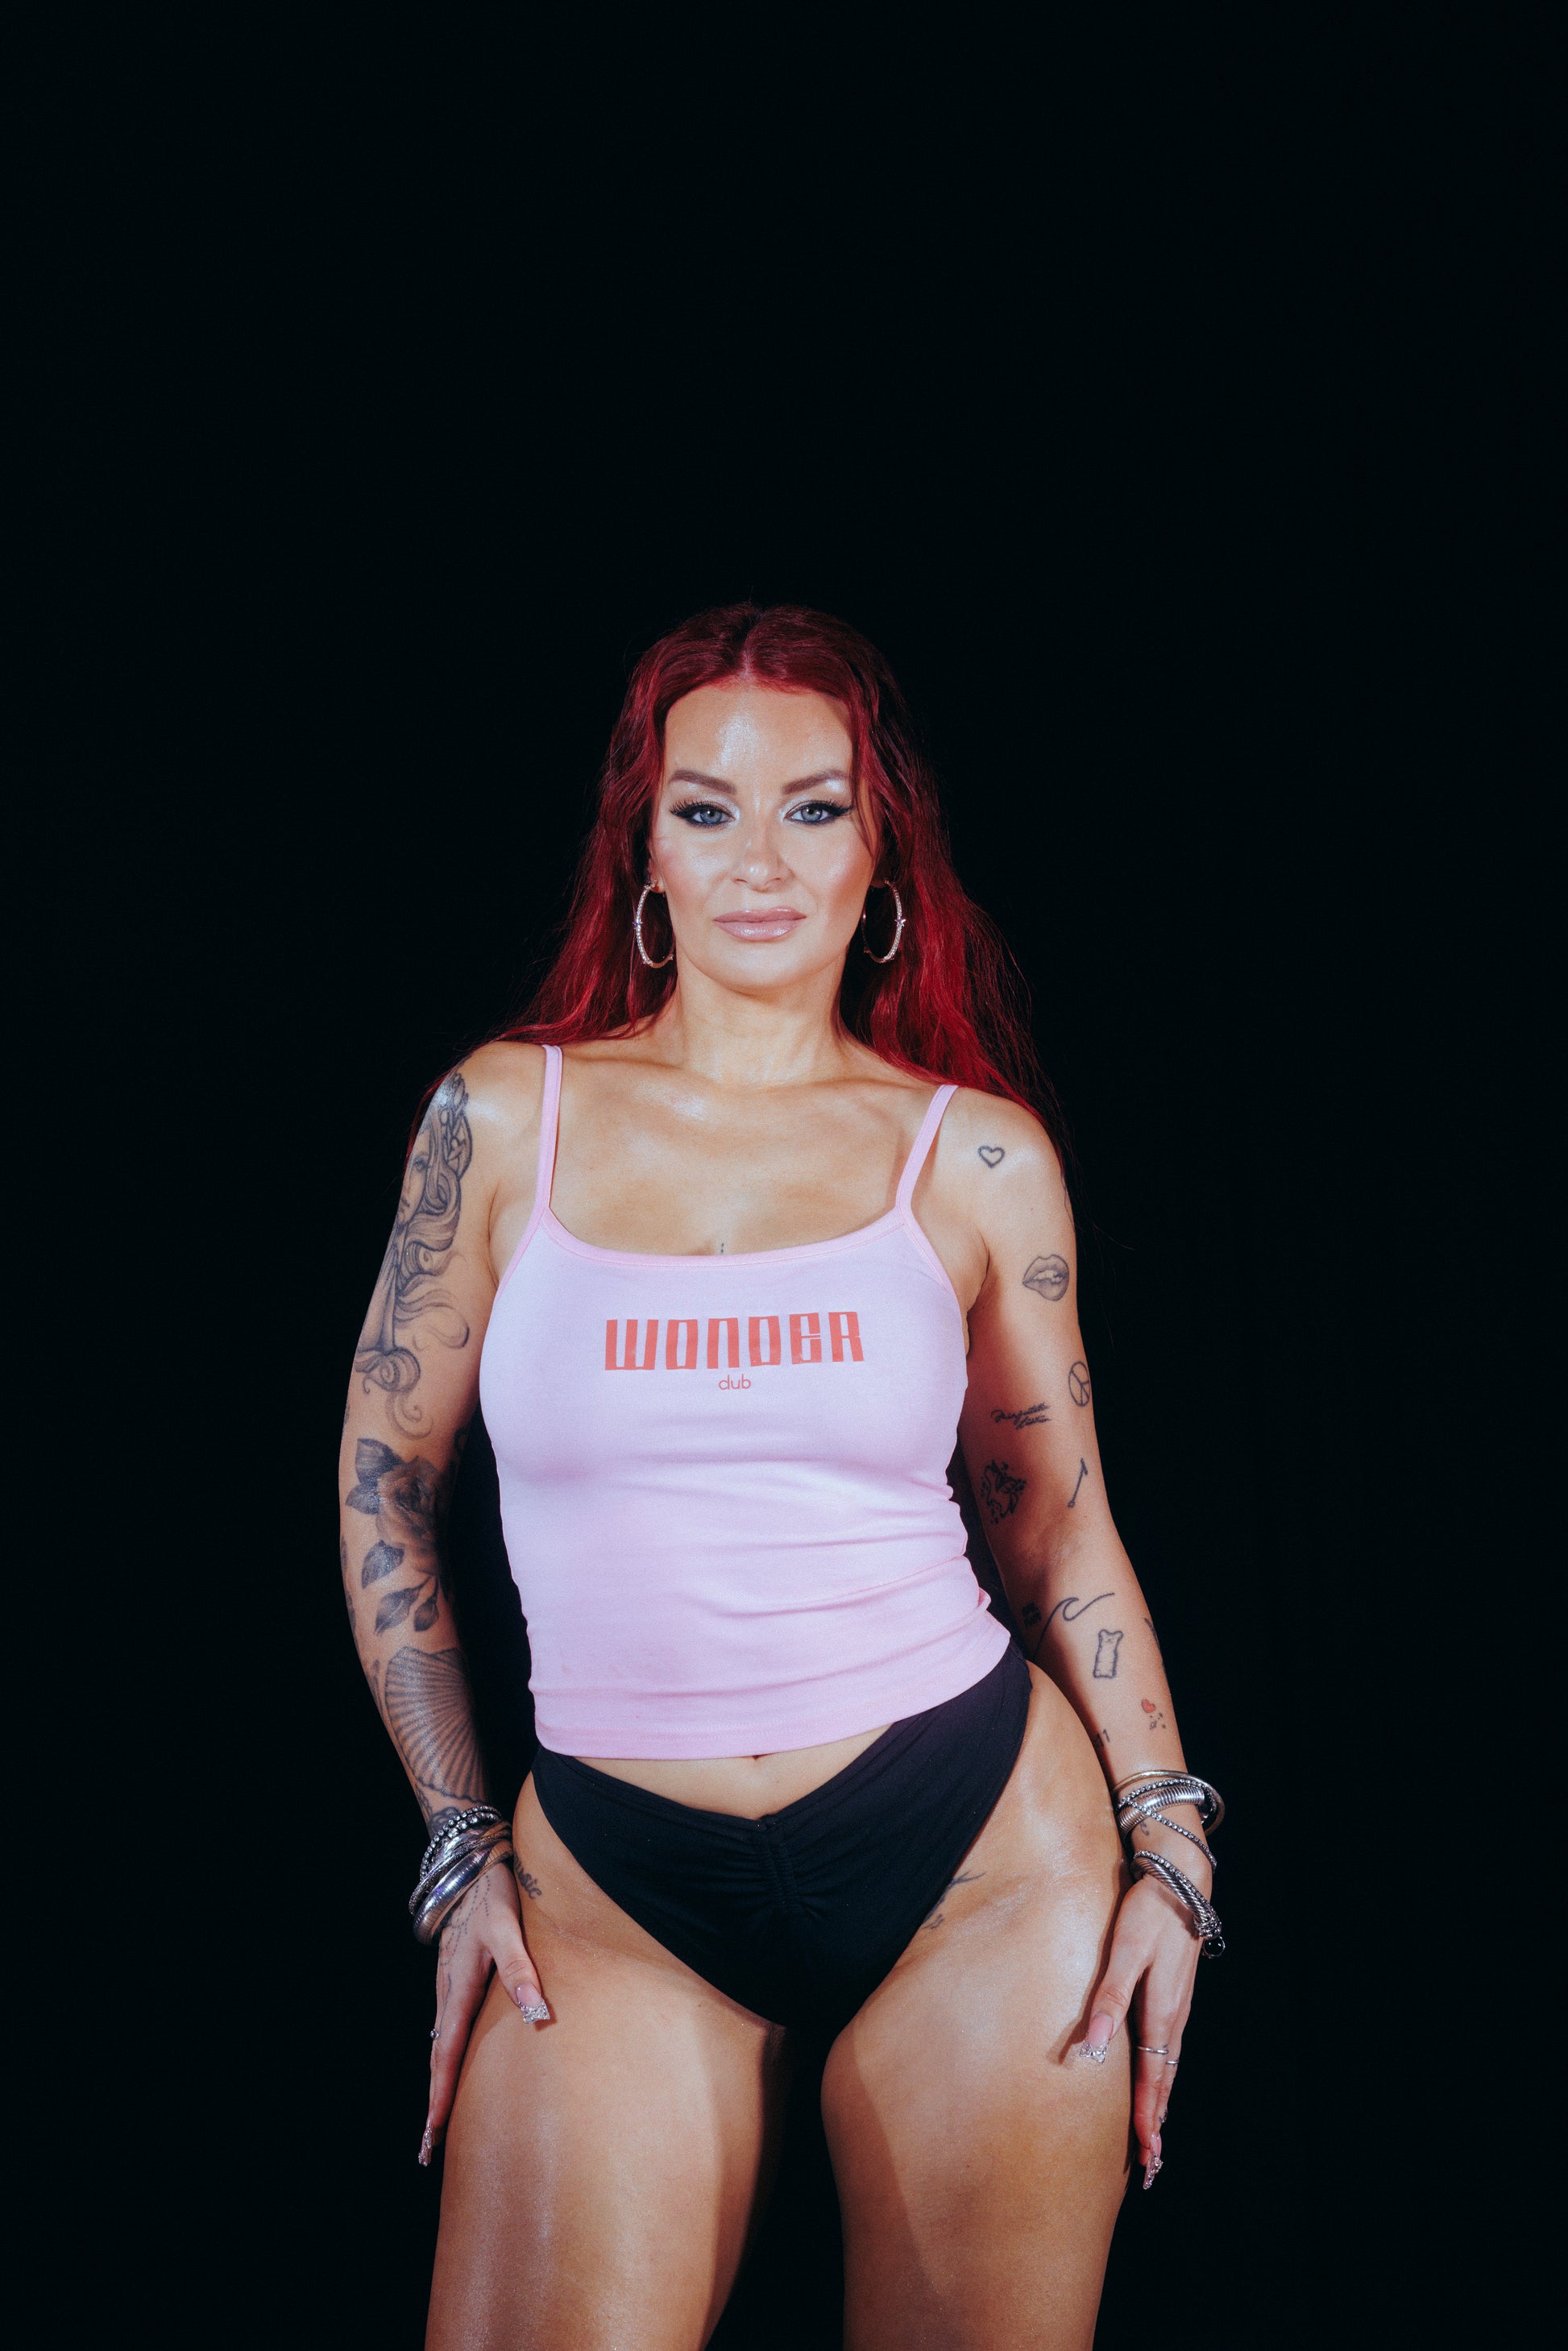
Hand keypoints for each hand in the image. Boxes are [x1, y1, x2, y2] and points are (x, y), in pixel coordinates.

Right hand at [420, 1855, 549, 2165]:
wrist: (470, 1865)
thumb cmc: (492, 1896)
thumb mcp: (508, 1928)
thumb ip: (520, 1968)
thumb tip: (535, 2013)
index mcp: (457, 1990)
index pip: (446, 2056)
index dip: (440, 2096)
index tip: (432, 2134)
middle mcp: (448, 1995)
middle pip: (438, 2060)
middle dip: (433, 2104)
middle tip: (426, 2149)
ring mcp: (449, 1987)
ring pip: (441, 2046)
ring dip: (439, 2084)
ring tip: (437, 2121)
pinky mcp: (456, 1979)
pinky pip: (449, 2028)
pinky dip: (446, 2058)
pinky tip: (453, 2067)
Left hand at [1077, 1872, 1201, 2186]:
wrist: (1181, 1883)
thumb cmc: (1148, 1915)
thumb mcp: (1125, 1954)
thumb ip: (1110, 2000)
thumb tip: (1095, 2049)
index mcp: (1161, 2015)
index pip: (1153, 2081)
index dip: (1147, 2120)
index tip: (1146, 2158)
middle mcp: (1173, 2018)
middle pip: (1164, 2083)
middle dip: (1157, 2124)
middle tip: (1152, 2165)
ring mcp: (1177, 2008)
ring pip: (1167, 2067)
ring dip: (1160, 2103)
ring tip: (1154, 2134)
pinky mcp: (1174, 1996)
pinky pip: (1168, 2049)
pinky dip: (1163, 2076)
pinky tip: (1158, 2079)